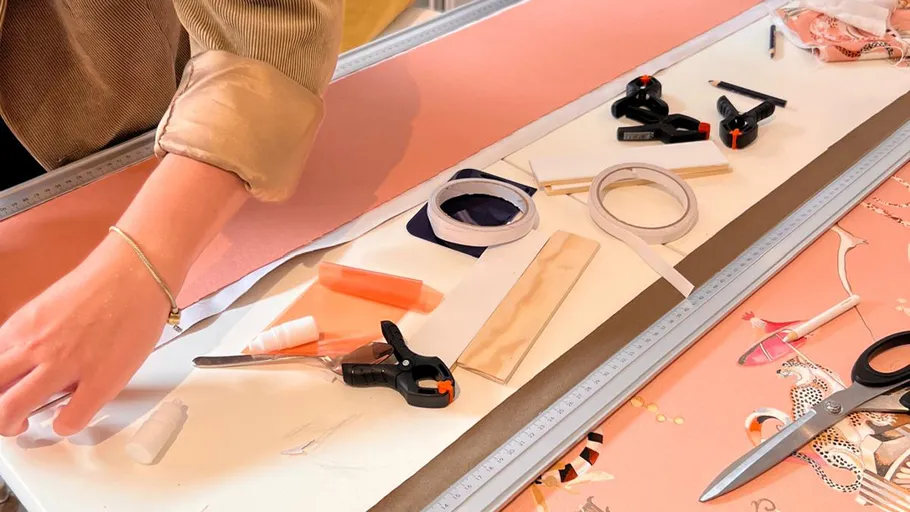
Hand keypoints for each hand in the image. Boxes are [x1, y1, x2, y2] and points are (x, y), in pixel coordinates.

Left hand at [0, 154, 248, 436]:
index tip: (4, 389)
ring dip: (14, 425)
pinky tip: (71, 416)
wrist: (138, 271)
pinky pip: (68, 421)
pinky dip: (65, 426)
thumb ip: (34, 337)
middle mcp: (35, 347)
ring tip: (29, 423)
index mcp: (20, 328)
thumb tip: (30, 363)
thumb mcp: (50, 308)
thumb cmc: (105, 283)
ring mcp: (65, 366)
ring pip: (12, 412)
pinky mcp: (99, 380)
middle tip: (9, 417)